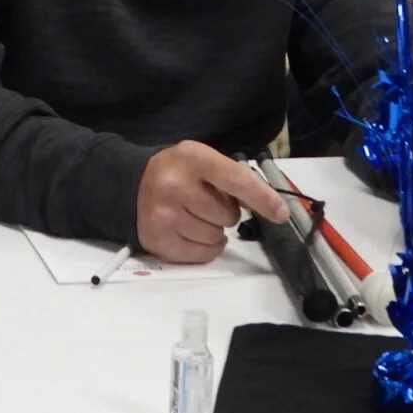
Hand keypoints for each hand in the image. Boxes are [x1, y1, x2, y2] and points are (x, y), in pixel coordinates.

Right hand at [136, 142, 287, 262]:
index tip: (281, 213)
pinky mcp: (158, 240)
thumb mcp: (203, 162)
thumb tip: (269, 205)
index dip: (262, 198)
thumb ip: (234, 179)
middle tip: (207, 203)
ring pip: (216, 237)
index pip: (236, 180)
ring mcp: (164, 215)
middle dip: (226, 213)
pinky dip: (206, 247)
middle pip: (227, 215)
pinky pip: (202, 254)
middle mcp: (175, 185)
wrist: (131, 185)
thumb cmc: (178, 172)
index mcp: (192, 158)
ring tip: (196, 216)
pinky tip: (193, 232)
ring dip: (215, 231)